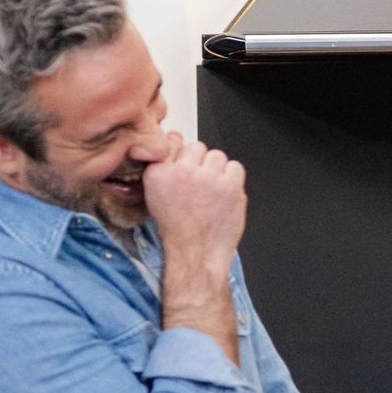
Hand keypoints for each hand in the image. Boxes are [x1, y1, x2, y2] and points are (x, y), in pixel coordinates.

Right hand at [142, 133, 246, 269]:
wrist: (196, 252)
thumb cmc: (178, 231)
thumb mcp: (156, 196)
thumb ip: (165, 170)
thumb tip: (176, 146)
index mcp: (159, 173)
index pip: (172, 140)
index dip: (181, 151)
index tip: (185, 160)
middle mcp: (182, 171)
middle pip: (197, 146)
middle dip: (200, 162)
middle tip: (200, 183)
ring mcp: (207, 177)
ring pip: (217, 155)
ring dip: (217, 169)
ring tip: (212, 190)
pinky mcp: (229, 185)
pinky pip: (235, 167)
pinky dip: (233, 178)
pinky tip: (225, 193)